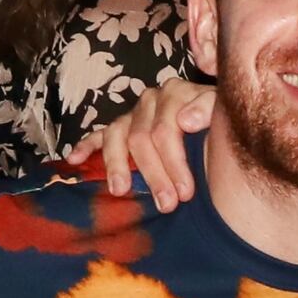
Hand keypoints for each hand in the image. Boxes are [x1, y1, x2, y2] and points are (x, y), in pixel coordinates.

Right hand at [70, 78, 213, 211]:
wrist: (219, 124)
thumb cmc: (221, 124)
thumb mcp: (223, 113)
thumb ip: (210, 110)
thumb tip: (186, 120)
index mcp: (176, 93)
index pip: (166, 129)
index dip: (175, 162)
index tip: (186, 192)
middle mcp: (151, 100)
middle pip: (142, 137)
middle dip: (154, 174)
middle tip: (166, 204)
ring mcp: (133, 112)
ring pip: (117, 136)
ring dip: (117, 165)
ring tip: (121, 190)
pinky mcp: (121, 125)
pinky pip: (99, 134)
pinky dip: (86, 146)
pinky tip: (74, 159)